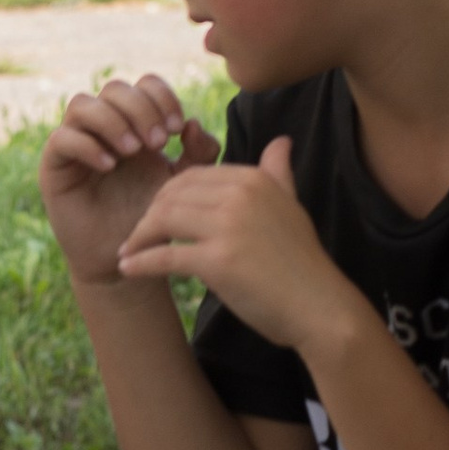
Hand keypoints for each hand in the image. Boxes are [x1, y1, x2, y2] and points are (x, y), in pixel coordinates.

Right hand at [40, 75, 218, 286]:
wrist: (126, 257)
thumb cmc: (154, 217)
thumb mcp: (185, 182)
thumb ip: (199, 153)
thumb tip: (192, 122)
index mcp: (135, 121)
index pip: (144, 84)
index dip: (161, 97)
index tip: (177, 129)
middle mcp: (102, 125)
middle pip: (114, 88)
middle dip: (140, 109)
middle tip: (158, 142)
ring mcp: (75, 142)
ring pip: (82, 104)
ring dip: (112, 121)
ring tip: (133, 151)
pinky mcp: (54, 165)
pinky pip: (61, 138)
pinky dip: (86, 146)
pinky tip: (109, 166)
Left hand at [115, 131, 356, 349]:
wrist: (319, 307)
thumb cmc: (301, 262)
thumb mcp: (290, 207)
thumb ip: (278, 173)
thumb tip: (281, 141)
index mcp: (253, 179)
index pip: (192, 177)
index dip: (166, 196)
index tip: (155, 216)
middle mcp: (241, 194)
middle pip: (172, 195)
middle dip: (149, 215)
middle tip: (137, 235)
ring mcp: (229, 226)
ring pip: (164, 220)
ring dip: (139, 237)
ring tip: (129, 252)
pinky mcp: (218, 260)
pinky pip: (165, 256)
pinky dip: (141, 262)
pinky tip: (129, 269)